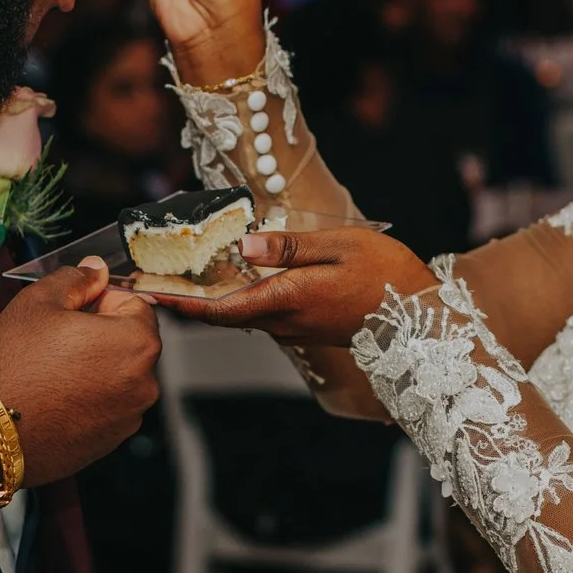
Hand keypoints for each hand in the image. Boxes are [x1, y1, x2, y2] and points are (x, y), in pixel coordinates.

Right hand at [0, 258, 159, 484]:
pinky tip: (54, 396)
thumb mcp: (38, 303)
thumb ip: (76, 278)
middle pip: (128, 342)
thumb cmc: (13, 369)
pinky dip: (87, 398)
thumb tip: (95, 270)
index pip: (136, 304)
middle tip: (55, 340)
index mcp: (136, 343)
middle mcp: (144, 383)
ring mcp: (128, 417)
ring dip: (93, 367)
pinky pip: (105, 406)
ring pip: (116, 376)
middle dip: (98, 335)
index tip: (74, 310)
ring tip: (51, 371)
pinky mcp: (110, 441)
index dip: (102, 301)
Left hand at [148, 227, 436, 346]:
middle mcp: (283, 320)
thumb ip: (289, 247)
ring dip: (211, 297)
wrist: (425, 321)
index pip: (219, 307)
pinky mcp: (306, 326)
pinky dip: (238, 296)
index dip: (179, 302)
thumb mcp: (340, 246)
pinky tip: (233, 275)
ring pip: (241, 313)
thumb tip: (243, 246)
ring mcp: (294, 327)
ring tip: (182, 272)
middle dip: (185, 298)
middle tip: (152, 278)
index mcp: (286, 299)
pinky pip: (261, 312)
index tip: (147, 294)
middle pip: (221, 313)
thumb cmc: (387, 276)